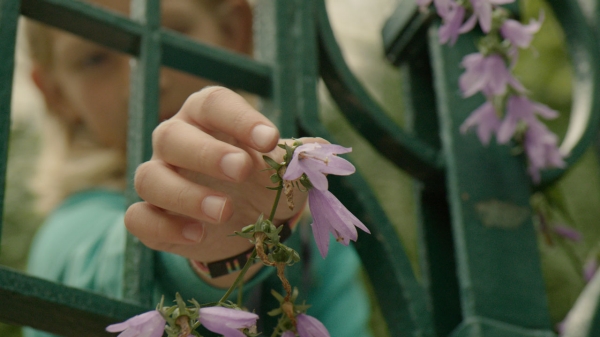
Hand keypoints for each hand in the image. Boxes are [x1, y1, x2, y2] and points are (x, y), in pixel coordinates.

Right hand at [124, 87, 315, 285]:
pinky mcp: (151, 216)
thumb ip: (298, 159)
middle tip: (242, 169)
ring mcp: (158, 178)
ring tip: (224, 211)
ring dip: (185, 195)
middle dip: (206, 153)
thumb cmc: (262, 184)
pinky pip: (138, 219)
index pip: (214, 104)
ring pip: (149, 178)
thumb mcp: (285, 171)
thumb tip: (318, 150)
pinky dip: (165, 228)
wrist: (244, 225)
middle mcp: (175, 141)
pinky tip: (197, 236)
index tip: (270, 139)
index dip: (239, 118)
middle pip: (170, 135)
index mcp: (207, 118)